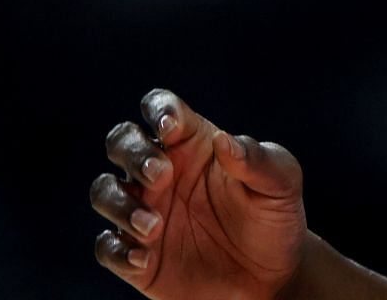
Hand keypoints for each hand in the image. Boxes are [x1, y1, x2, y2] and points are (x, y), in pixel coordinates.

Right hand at [91, 89, 306, 298]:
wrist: (274, 278)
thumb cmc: (275, 218)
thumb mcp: (281, 184)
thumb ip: (258, 159)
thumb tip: (224, 141)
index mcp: (193, 144)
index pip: (162, 108)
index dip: (159, 109)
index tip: (171, 127)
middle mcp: (162, 173)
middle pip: (121, 141)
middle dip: (132, 152)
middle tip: (160, 174)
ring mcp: (147, 212)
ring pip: (105, 191)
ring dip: (119, 203)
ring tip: (153, 225)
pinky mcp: (140, 258)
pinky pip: (108, 247)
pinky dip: (118, 250)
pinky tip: (145, 258)